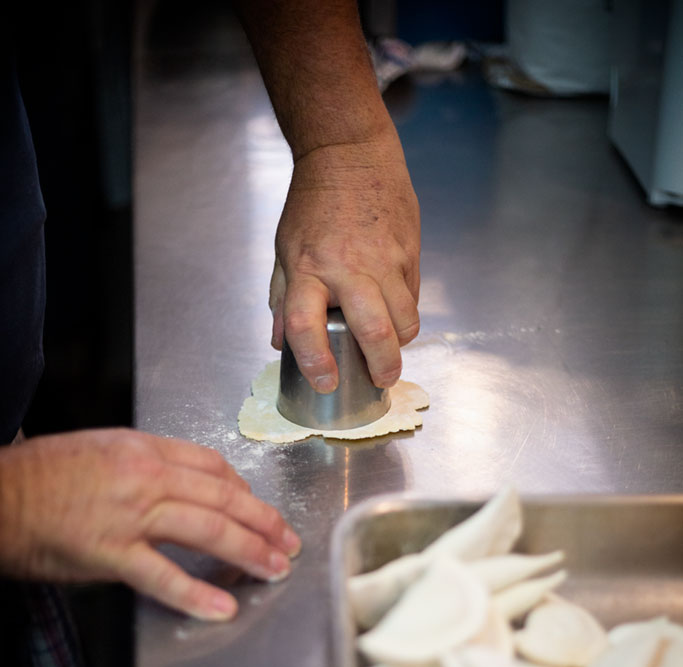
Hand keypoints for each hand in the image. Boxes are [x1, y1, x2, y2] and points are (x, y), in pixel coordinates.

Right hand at [0, 429, 300, 620]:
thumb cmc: (41, 476)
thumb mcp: (101, 451)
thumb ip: (145, 467)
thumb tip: (179, 489)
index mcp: (143, 449)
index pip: (212, 466)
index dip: (245, 490)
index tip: (259, 509)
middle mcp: (144, 476)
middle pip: (222, 497)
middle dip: (263, 522)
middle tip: (287, 542)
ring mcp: (130, 514)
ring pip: (206, 529)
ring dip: (248, 552)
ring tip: (273, 570)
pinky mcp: (110, 552)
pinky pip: (161, 575)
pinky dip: (195, 593)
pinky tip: (222, 607)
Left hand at [269, 126, 420, 392]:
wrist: (350, 153)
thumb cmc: (314, 203)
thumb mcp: (285, 248)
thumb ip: (282, 297)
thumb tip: (279, 343)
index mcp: (307, 268)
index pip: (304, 325)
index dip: (314, 362)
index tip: (324, 382)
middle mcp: (347, 268)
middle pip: (373, 330)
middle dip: (381, 366)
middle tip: (380, 380)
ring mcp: (384, 260)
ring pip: (404, 320)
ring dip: (400, 345)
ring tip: (391, 354)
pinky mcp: (409, 252)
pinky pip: (412, 299)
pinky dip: (406, 316)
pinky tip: (396, 317)